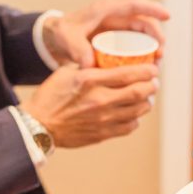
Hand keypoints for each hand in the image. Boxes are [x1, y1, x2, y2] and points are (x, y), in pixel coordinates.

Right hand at [21, 61, 159, 146]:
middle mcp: (100, 100)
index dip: (147, 71)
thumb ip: (88, 66)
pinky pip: (129, 127)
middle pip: (139, 92)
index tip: (153, 69)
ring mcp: (103, 119)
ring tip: (146, 97)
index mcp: (90, 80)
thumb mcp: (66, 72)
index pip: (128, 74)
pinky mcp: (103, 134)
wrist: (39, 125)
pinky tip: (132, 113)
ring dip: (146, 102)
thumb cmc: (51, 96)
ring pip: (138, 110)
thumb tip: (106, 59)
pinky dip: (135, 119)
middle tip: (153, 82)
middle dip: (151, 86)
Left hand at [42, 0, 169, 67]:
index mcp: (106, 10)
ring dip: (153, 47)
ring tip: (156, 63)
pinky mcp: (119, 41)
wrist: (55, 38)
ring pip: (143, 35)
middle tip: (160, 54)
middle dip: (156, 36)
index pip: (134, 5)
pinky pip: (136, 46)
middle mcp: (116, 17)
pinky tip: (147, 68)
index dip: (152, 8)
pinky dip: (144, 55)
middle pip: (144, 22)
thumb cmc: (62, 33)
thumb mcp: (67, 39)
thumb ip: (77, 49)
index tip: (168, 15)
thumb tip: (89, 65)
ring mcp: (119, 29)